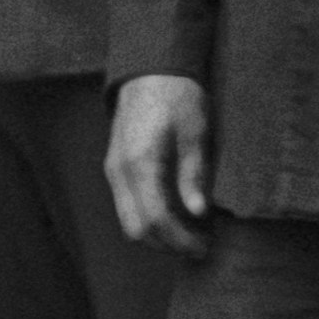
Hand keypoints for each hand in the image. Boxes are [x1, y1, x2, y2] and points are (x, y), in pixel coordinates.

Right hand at [103, 72, 214, 257]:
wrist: (150, 71)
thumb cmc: (177, 97)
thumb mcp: (195, 133)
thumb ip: (194, 174)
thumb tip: (198, 213)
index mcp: (141, 163)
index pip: (155, 219)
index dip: (180, 239)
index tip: (205, 246)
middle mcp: (120, 172)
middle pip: (137, 229)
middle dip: (168, 244)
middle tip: (201, 244)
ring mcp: (114, 171)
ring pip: (130, 221)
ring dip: (159, 234)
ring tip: (192, 231)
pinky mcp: (116, 169)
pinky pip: (129, 206)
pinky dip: (151, 218)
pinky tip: (177, 213)